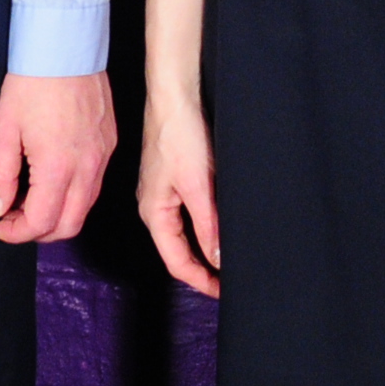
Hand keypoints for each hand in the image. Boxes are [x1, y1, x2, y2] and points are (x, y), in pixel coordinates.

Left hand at [0, 71, 116, 243]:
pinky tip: (53, 180)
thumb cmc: (33, 82)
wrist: (65, 47)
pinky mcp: (109, 144)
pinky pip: (95, 184)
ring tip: (31, 199)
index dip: (16, 233)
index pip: (40, 222)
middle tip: (14, 219)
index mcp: (57, 166)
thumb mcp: (4, 128)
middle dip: (39, 232)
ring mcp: (103, 156)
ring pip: (85, 207)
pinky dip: (74, 195)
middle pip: (69, 226)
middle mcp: (86, 167)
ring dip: (58, 215)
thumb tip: (0, 206)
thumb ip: (0, 174)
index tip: (0, 226)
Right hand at [136, 94, 220, 297]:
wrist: (176, 92)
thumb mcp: (198, 185)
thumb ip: (207, 225)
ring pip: (186, 231)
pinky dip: (207, 225)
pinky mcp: (176, 176)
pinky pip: (190, 212)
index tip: (224, 292)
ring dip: (207, 247)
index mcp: (154, 212)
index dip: (201, 281)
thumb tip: (217, 259)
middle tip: (230, 281)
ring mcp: (164, 191)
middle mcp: (155, 205)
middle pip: (179, 250)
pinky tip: (223, 225)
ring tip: (231, 258)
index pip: (177, 262)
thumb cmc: (178, 132)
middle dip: (204, 269)